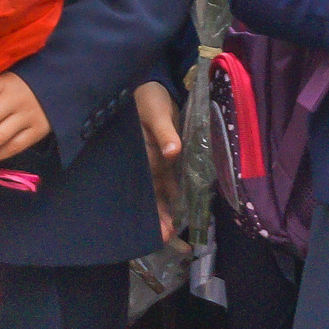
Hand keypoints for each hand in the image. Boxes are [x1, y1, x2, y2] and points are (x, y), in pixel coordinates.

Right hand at [134, 80, 183, 240]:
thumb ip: (163, 131)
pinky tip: (190, 209)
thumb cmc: (146, 96)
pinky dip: (180, 195)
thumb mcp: (153, 110)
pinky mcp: (167, 156)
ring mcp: (156, 162)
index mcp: (138, 158)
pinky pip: (173, 180)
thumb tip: (173, 151)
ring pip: (163, 194)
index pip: (142, 192)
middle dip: (161, 222)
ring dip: (172, 212)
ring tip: (184, 237)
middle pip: (152, 200)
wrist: (149, 83)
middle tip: (178, 245)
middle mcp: (145, 165)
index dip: (150, 214)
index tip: (162, 234)